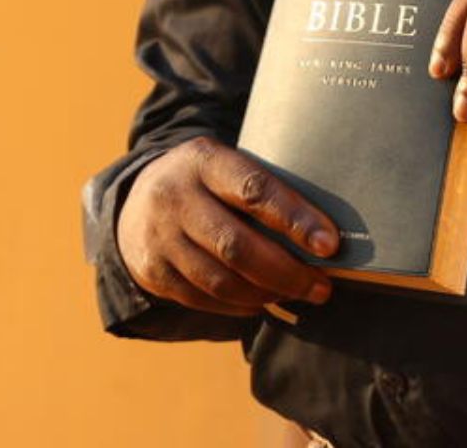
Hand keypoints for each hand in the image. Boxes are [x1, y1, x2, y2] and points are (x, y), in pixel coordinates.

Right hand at [115, 136, 339, 315]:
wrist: (137, 200)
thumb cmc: (206, 185)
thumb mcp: (225, 168)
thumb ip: (262, 191)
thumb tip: (320, 236)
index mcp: (203, 160)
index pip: (254, 190)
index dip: (295, 219)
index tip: (329, 245)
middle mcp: (174, 196)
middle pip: (237, 246)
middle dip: (287, 272)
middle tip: (321, 287)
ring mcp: (159, 237)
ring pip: (221, 281)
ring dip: (266, 294)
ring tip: (295, 293)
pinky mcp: (152, 271)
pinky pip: (204, 300)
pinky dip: (240, 306)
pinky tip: (261, 300)